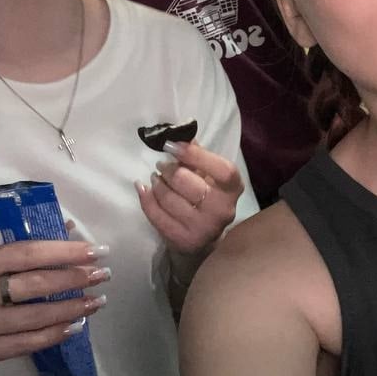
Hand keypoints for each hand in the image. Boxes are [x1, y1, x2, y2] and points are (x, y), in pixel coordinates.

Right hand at [0, 240, 110, 373]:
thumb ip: (24, 250)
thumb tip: (71, 228)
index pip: (27, 253)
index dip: (64, 251)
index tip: (95, 250)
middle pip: (35, 284)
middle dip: (75, 278)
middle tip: (103, 275)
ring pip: (36, 315)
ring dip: (72, 308)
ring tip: (97, 301)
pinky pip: (29, 342)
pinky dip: (56, 333)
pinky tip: (77, 325)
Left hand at [136, 141, 243, 255]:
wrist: (205, 237)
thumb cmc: (207, 196)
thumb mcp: (208, 175)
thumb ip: (196, 156)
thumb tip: (178, 134)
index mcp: (233, 188)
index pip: (221, 169)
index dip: (195, 155)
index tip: (170, 145)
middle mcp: (222, 210)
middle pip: (189, 183)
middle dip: (169, 171)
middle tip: (161, 165)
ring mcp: (204, 229)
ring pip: (170, 200)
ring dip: (157, 185)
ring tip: (155, 178)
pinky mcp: (184, 241)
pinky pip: (157, 217)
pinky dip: (146, 200)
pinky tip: (143, 190)